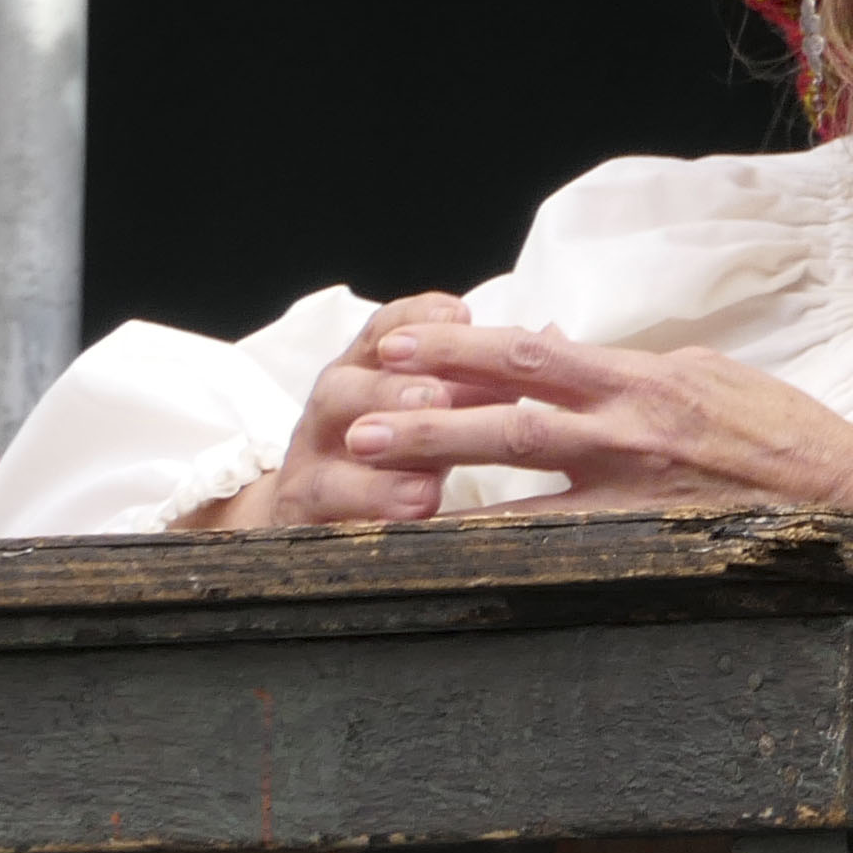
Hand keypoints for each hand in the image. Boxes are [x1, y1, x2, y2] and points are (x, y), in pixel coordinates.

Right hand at [189, 295, 481, 529]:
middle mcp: (329, 416)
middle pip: (342, 391)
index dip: (416, 320)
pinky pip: (323, 534)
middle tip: (439, 399)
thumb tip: (549, 338)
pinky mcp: (302, 528)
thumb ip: (479, 379)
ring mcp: (307, 474)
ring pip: (327, 474)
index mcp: (363, 373)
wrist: (321, 510)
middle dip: (393, 393)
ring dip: (378, 481)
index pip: (382, 332)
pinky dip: (360, 534)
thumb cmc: (401, 447)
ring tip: (425, 490)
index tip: (458, 315)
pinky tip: (399, 538)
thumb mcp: (436, 405)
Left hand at [322, 321, 852, 517]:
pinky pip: (558, 540)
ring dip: (444, 467)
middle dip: (430, 404)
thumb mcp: (708, 376)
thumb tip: (557, 353)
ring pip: (522, 470)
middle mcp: (633, 422)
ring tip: (377, 465)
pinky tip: (449, 552)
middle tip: (360, 406)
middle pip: (512, 405)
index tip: (403, 343)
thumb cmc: (786, 433)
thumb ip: (631, 369)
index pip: (536, 353)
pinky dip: (499, 544)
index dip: (463, 347)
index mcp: (647, 376)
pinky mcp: (650, 535)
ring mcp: (637, 484)